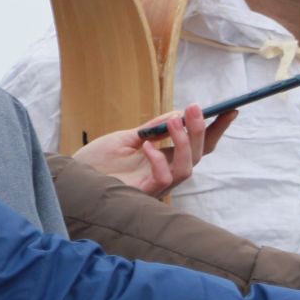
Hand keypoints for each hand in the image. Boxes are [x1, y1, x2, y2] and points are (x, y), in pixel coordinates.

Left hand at [74, 105, 236, 196]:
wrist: (70, 180)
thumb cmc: (96, 162)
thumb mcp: (126, 137)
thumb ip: (152, 128)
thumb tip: (178, 112)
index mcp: (166, 160)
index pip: (199, 146)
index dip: (216, 129)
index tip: (230, 109)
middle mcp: (167, 173)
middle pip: (199, 154)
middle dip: (201, 129)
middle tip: (195, 107)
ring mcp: (157, 185)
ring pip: (188, 167)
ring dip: (184, 142)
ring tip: (174, 120)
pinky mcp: (143, 193)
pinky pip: (163, 178)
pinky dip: (160, 159)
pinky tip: (147, 145)